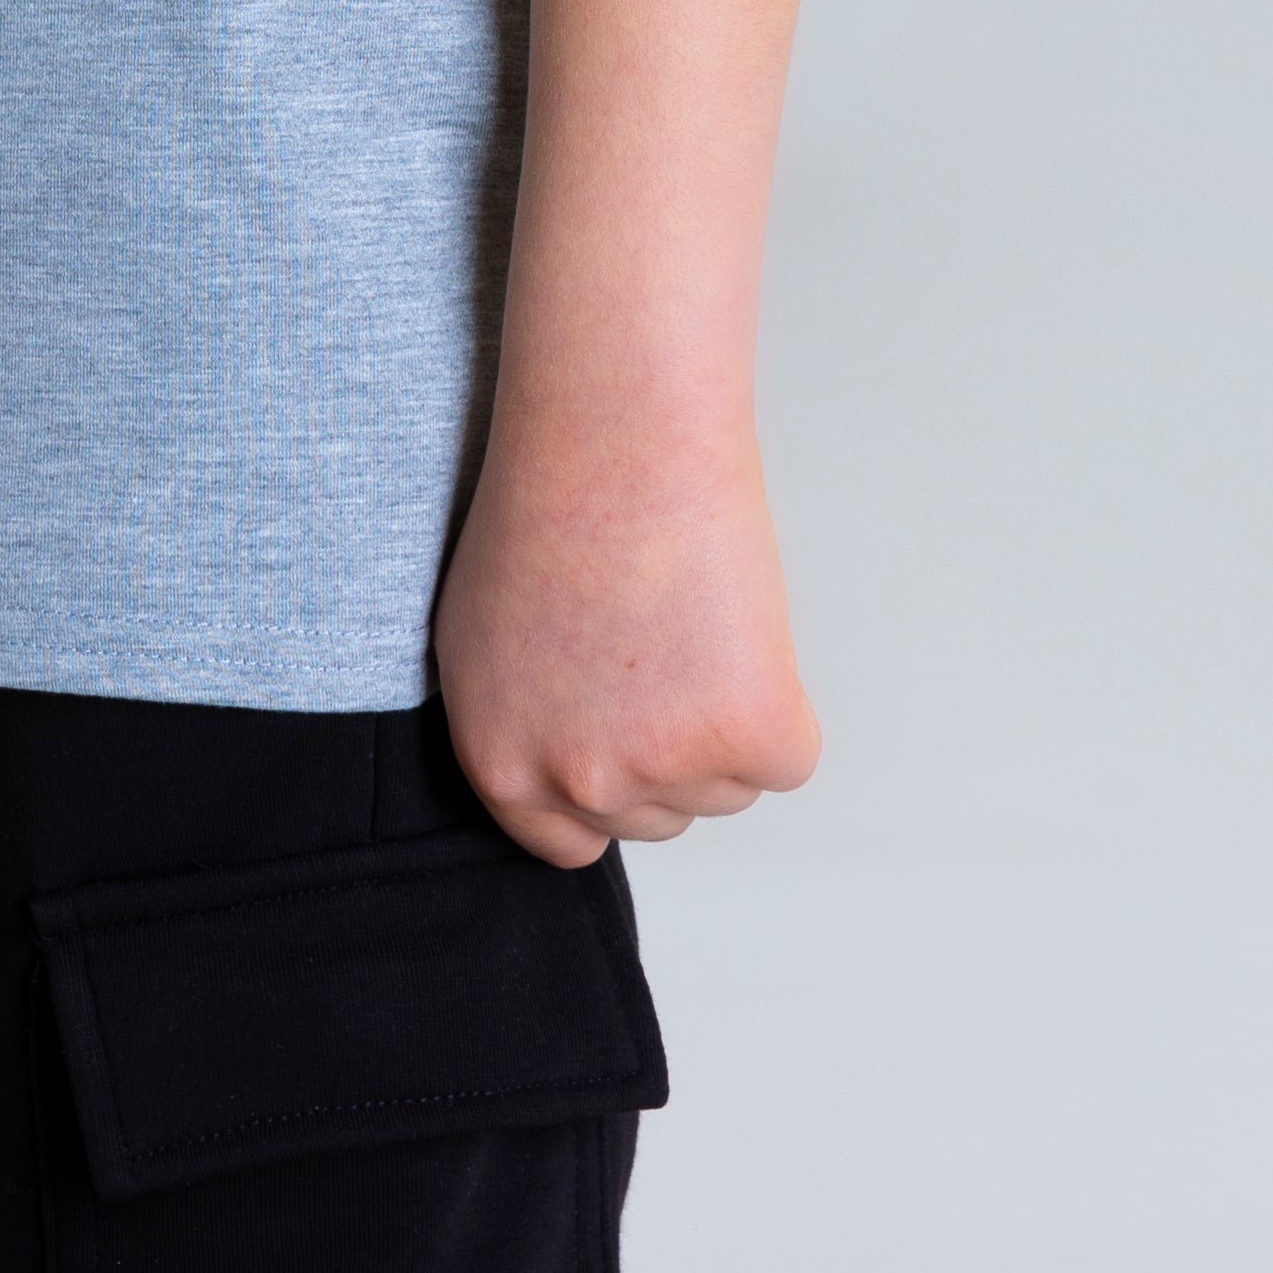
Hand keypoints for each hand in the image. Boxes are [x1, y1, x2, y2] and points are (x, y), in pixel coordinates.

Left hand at [433, 418, 818, 867]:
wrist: (615, 430)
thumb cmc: (550, 502)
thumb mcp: (484, 635)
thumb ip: (520, 726)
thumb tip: (565, 773)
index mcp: (500, 764)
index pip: (569, 841)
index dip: (606, 784)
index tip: (624, 730)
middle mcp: (576, 780)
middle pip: (658, 817)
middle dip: (668, 744)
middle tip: (655, 640)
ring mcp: (664, 766)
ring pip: (727, 786)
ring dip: (723, 716)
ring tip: (684, 613)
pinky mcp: (750, 737)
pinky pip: (788, 755)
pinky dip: (781, 698)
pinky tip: (734, 620)